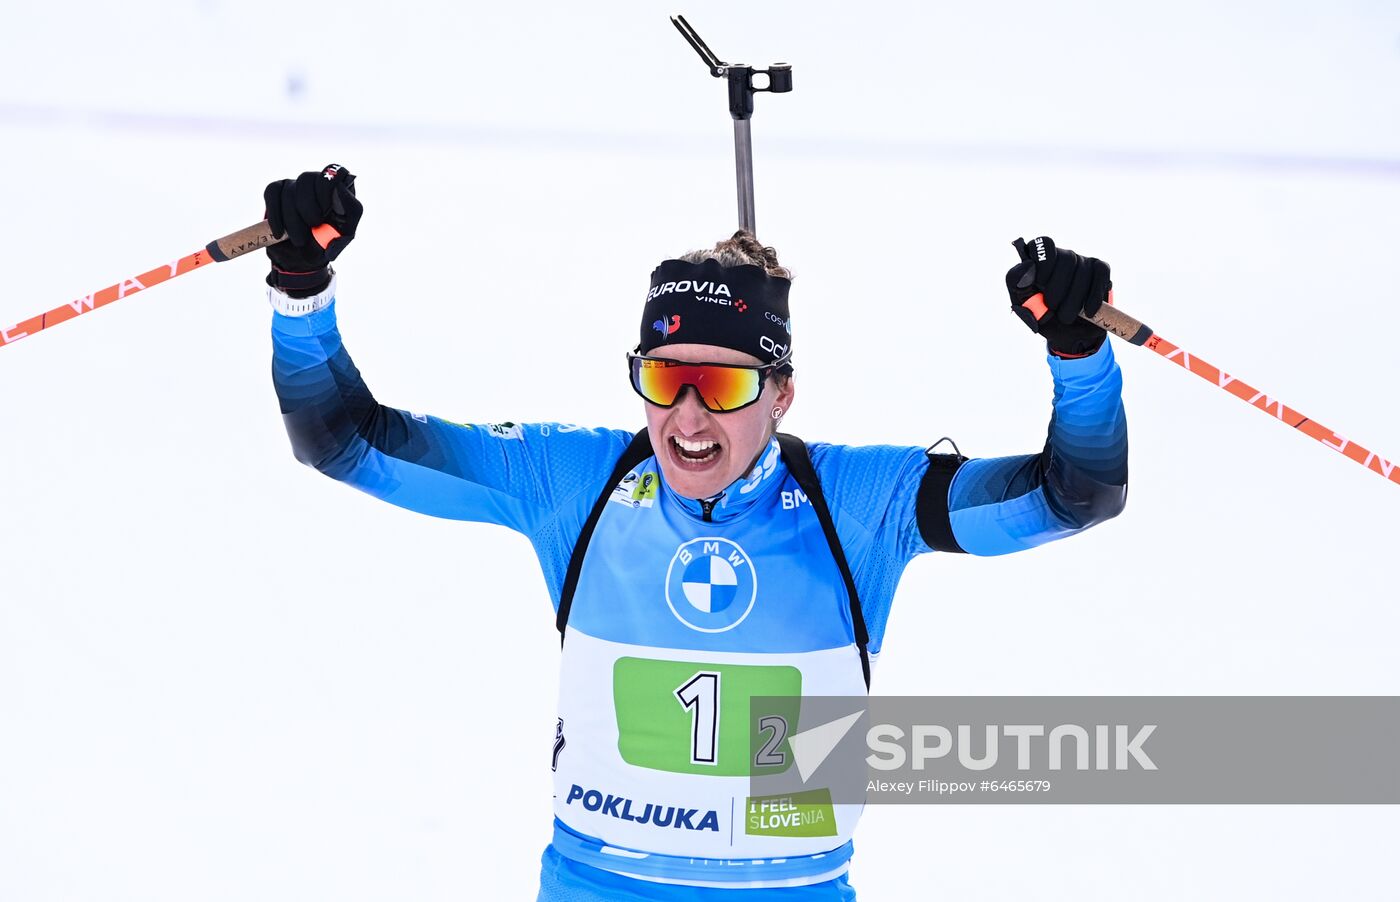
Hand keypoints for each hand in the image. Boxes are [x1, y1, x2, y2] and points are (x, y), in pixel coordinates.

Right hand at [263, 163, 361, 296]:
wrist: (302, 260)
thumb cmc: (327, 244)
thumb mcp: (346, 232)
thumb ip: (351, 210)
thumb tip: (341, 188)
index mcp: (337, 189)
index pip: (334, 171)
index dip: (327, 187)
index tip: (326, 210)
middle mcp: (316, 182)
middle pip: (307, 178)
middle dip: (308, 207)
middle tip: (313, 227)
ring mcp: (295, 185)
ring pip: (289, 190)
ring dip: (292, 219)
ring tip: (299, 240)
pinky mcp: (276, 191)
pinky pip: (272, 193)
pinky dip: (275, 215)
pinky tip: (280, 233)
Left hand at [1004, 236, 1109, 357]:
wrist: (1068, 336)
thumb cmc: (1043, 317)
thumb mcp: (1023, 305)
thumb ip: (1017, 284)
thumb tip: (1027, 264)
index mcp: (1038, 262)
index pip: (1042, 244)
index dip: (1044, 261)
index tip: (1040, 282)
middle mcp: (1060, 256)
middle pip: (1066, 257)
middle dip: (1059, 287)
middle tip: (1053, 307)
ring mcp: (1082, 261)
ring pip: (1083, 269)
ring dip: (1074, 298)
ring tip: (1066, 317)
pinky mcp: (1099, 269)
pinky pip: (1100, 274)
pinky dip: (1094, 295)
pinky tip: (1088, 311)